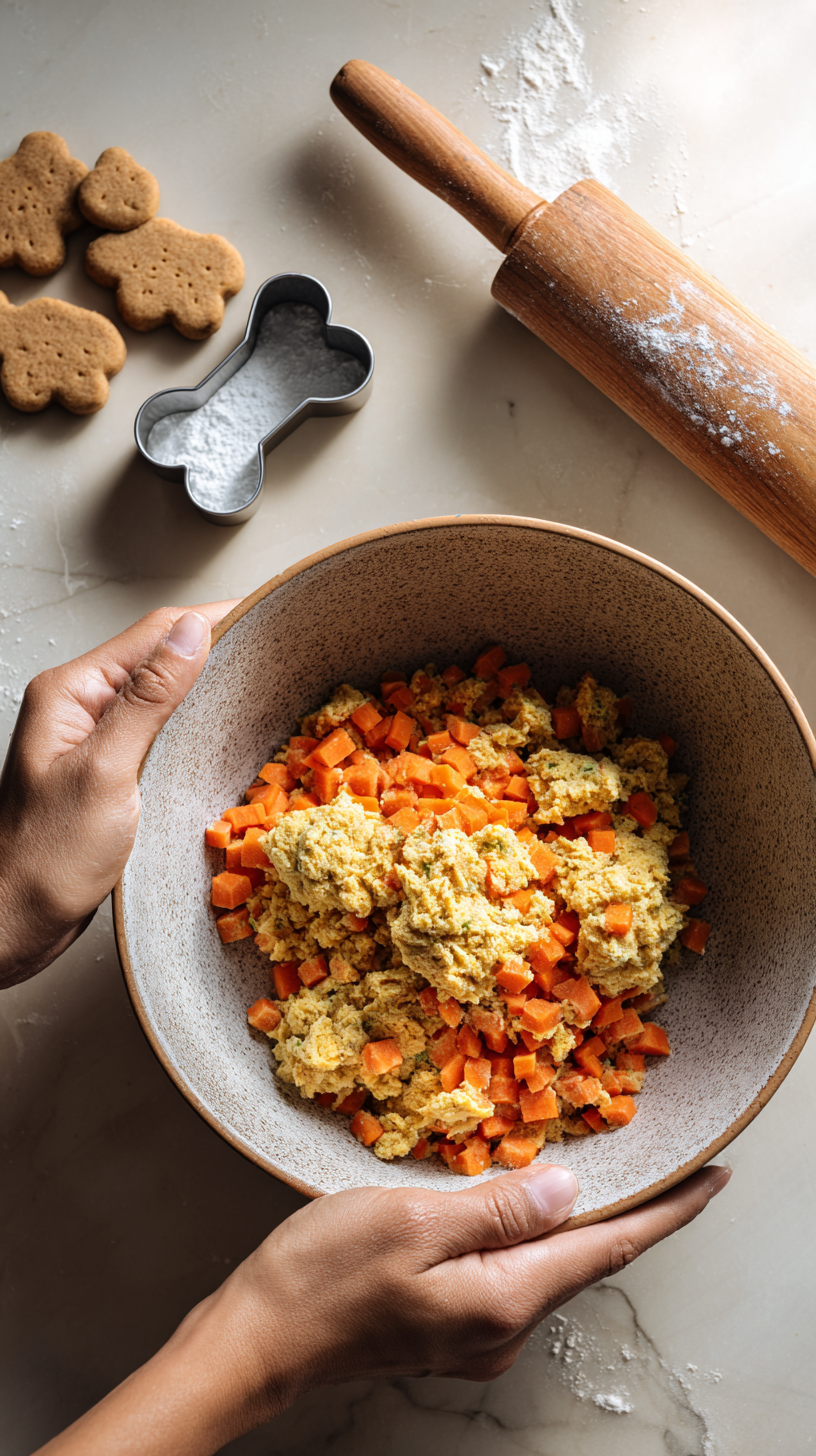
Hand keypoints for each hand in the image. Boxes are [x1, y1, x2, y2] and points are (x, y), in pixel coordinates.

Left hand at [0, 602, 237, 987]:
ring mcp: (93, 737)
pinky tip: (220, 729)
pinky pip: (158, 728)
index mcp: (71, 692)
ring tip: (260, 680)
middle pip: (159, 655)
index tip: (266, 613)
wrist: (13, 922)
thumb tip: (193, 633)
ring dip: (208, 683)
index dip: (214, 619)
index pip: (154, 632)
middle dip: (216, 646)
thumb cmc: (45, 860)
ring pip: (162, 692)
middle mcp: (80, 706)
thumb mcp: (106, 772)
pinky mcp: (108, 769)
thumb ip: (150, 699)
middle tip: (275, 648)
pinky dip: (193, 721)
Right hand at [36, 1162, 730, 1455]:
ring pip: (547, 1265)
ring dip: (574, 1219)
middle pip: (586, 1258)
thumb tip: (569, 1191)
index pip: (608, 1246)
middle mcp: (502, 1328)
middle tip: (665, 1162)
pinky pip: (511, 1273)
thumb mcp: (412, 1220)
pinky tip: (520, 1203)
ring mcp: (475, 1335)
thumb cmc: (324, 1275)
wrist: (257, 1340)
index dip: (667, 1210)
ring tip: (598, 1170)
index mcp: (504, 1299)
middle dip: (629, 1210)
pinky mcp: (448, 1327)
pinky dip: (529, 1235)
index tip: (714, 1179)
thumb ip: (498, 1208)